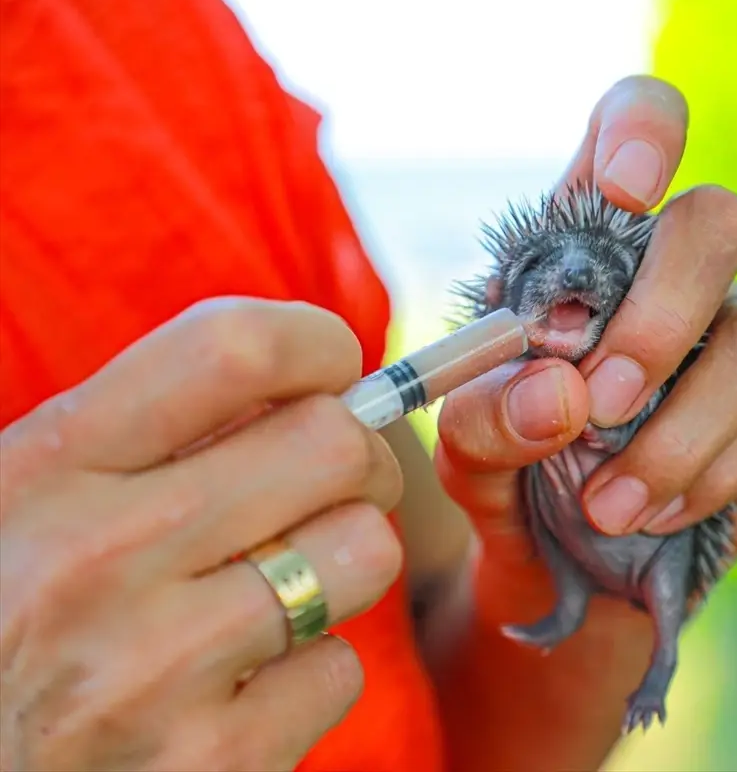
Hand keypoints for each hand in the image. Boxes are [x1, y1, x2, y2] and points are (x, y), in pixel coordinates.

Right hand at [0, 299, 404, 770]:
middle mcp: (93, 559)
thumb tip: (314, 382)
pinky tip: (247, 683)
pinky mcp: (209, 761)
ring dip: (343, 566)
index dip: (317, 344)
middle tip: (332, 487)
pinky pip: (340, 669)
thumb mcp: (31, 501)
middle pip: (333, 444)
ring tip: (284, 585)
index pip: (232, 348)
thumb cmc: (15, 618)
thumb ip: (144, 434)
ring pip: (364, 551)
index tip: (333, 369)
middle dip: (358, 460)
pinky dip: (311, 672)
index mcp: (45, 469)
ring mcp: (151, 670)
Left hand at [433, 73, 736, 618]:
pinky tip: (656, 514)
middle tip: (601, 405)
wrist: (564, 561)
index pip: (641, 121)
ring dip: (678, 437)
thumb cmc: (514, 473)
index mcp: (594, 236)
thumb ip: (487, 419)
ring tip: (608, 508)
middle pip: (720, 219)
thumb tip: (560, 395)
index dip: (644, 131)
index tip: (623, 191)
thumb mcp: (468, 451)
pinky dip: (712, 478)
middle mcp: (684, 267)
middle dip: (660, 320)